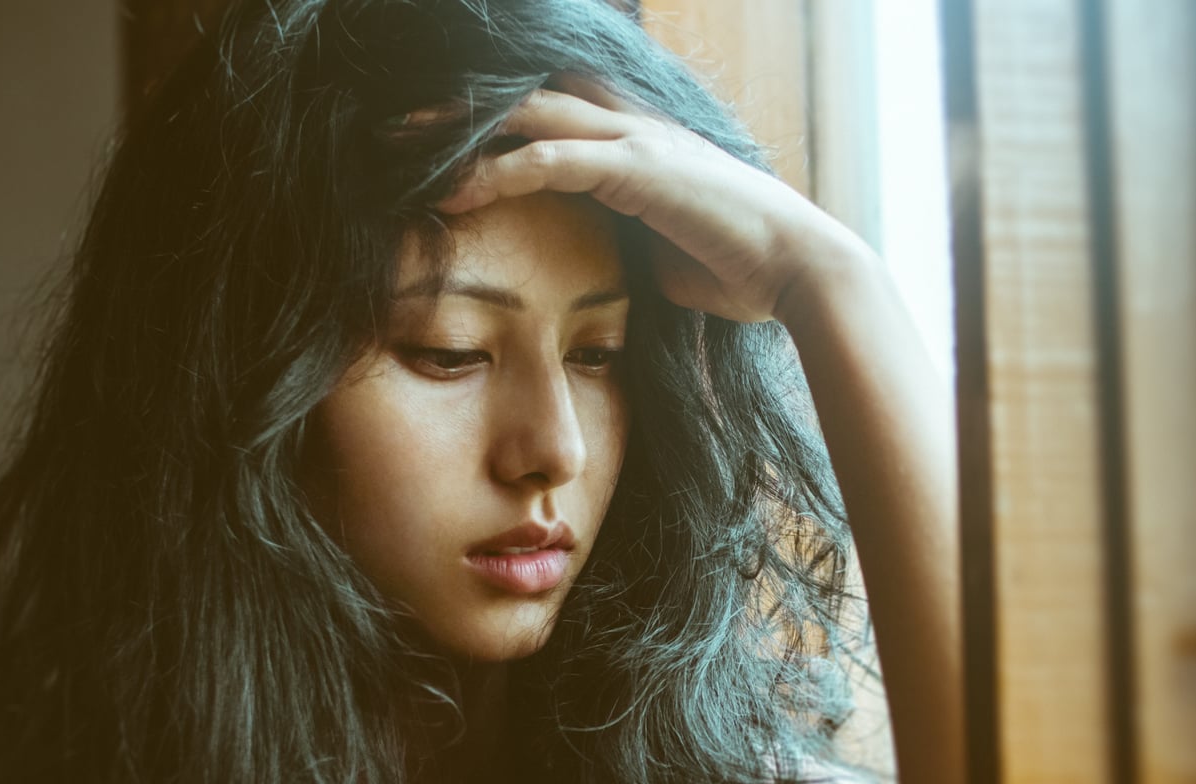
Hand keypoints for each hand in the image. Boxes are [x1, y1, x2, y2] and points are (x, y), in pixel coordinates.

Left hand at [431, 73, 866, 324]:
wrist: (801, 272)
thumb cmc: (743, 272)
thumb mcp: (669, 256)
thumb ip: (633, 246)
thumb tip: (614, 272)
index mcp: (637, 143)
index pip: (550, 113)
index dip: (493, 118)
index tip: (437, 140)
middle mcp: (632, 127)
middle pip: (527, 98)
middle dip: (459, 108)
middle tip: (394, 124)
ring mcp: (636, 142)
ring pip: (528, 115)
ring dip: (460, 130)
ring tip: (399, 145)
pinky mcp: (638, 170)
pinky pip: (551, 160)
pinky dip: (498, 172)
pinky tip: (453, 191)